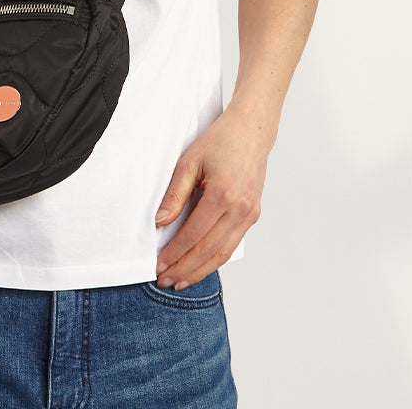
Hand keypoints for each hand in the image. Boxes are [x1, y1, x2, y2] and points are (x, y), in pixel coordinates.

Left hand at [153, 104, 272, 288]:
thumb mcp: (189, 161)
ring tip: (180, 281)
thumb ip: (174, 194)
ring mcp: (250, 214)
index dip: (174, 253)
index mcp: (223, 195)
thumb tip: (160, 222)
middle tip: (165, 281)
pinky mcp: (253, 215)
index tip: (158, 266)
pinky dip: (215, 258)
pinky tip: (200, 265)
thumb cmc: (219, 141)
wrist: (251, 131)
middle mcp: (240, 209)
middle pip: (208, 251)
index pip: (193, 234)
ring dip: (200, 270)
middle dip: (185, 269)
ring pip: (223, 253)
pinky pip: (232, 244)